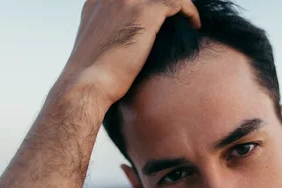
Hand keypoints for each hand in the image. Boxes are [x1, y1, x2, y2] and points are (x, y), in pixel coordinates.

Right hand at [57, 0, 200, 110]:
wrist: (87, 85)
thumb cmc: (94, 77)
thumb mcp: (99, 45)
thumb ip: (112, 33)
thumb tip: (131, 40)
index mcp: (97, 1)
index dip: (151, 4)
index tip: (163, 16)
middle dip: (164, 4)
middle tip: (178, 18)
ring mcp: (126, 0)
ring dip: (179, 5)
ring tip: (189, 20)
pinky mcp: (143, 11)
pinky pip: (177, 2)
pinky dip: (189, 11)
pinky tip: (194, 25)